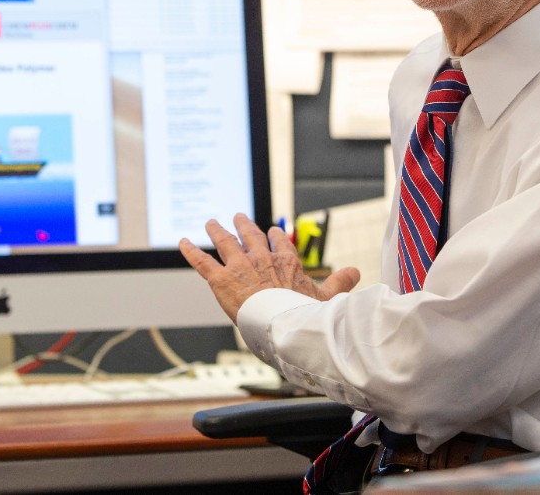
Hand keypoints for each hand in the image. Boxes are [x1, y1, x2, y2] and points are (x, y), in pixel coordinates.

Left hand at [179, 214, 360, 323]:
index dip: (275, 236)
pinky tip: (182, 242)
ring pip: (226, 242)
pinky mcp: (221, 279)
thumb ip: (339, 282)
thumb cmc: (304, 314)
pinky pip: (202, 262)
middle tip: (238, 216)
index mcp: (286, 261)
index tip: (273, 232)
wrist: (283, 324)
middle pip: (251, 235)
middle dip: (243, 225)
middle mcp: (261, 258)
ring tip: (211, 222)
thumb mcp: (325, 297)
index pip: (279, 242)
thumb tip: (356, 272)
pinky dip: (190, 251)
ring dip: (217, 231)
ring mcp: (240, 267)